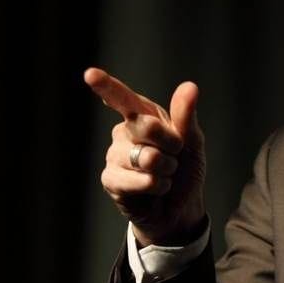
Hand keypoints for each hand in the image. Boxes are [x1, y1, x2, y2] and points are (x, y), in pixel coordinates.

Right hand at [84, 67, 206, 246]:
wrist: (181, 207)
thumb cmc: (185, 170)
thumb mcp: (192, 142)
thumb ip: (185, 116)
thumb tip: (189, 86)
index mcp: (143, 114)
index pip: (122, 97)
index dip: (106, 86)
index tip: (91, 74)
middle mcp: (123, 131)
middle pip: (145, 126)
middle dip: (171, 145)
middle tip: (175, 157)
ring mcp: (114, 155)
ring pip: (146, 157)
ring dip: (166, 170)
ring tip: (164, 175)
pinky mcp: (110, 179)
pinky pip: (138, 180)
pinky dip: (156, 186)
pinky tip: (154, 189)